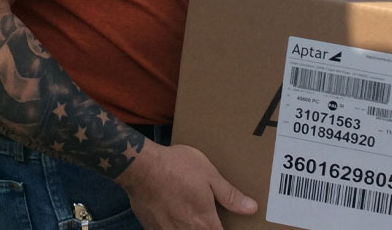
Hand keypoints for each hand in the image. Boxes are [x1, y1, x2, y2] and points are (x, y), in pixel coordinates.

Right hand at [115, 142, 256, 229]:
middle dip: (208, 228)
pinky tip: (173, 215)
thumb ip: (229, 195)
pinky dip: (173, 227)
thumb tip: (251, 208)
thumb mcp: (209, 175)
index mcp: (204, 223)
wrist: (141, 167)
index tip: (226, 225)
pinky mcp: (152, 228)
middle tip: (208, 218)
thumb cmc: (176, 167)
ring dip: (189, 227)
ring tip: (190, 216)